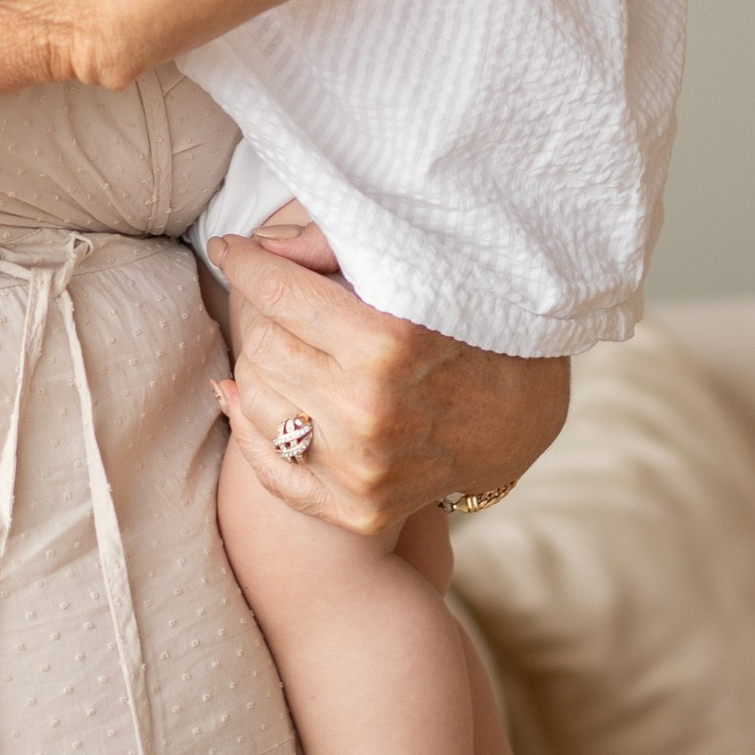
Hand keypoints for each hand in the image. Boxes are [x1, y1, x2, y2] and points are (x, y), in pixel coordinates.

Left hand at [207, 236, 569, 537]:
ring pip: (255, 401)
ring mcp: (361, 470)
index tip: (232, 247)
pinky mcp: (358, 509)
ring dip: (252, 361)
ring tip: (270, 336)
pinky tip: (238, 393)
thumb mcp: (420, 268)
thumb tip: (260, 245)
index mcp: (388, 343)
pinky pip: (272, 469)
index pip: (279, 294)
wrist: (522, 419)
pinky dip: (247, 428)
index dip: (245, 262)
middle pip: (262, 345)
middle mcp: (370, 412)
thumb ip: (334, 246)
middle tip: (263, 290)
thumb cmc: (473, 326)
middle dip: (252, 308)